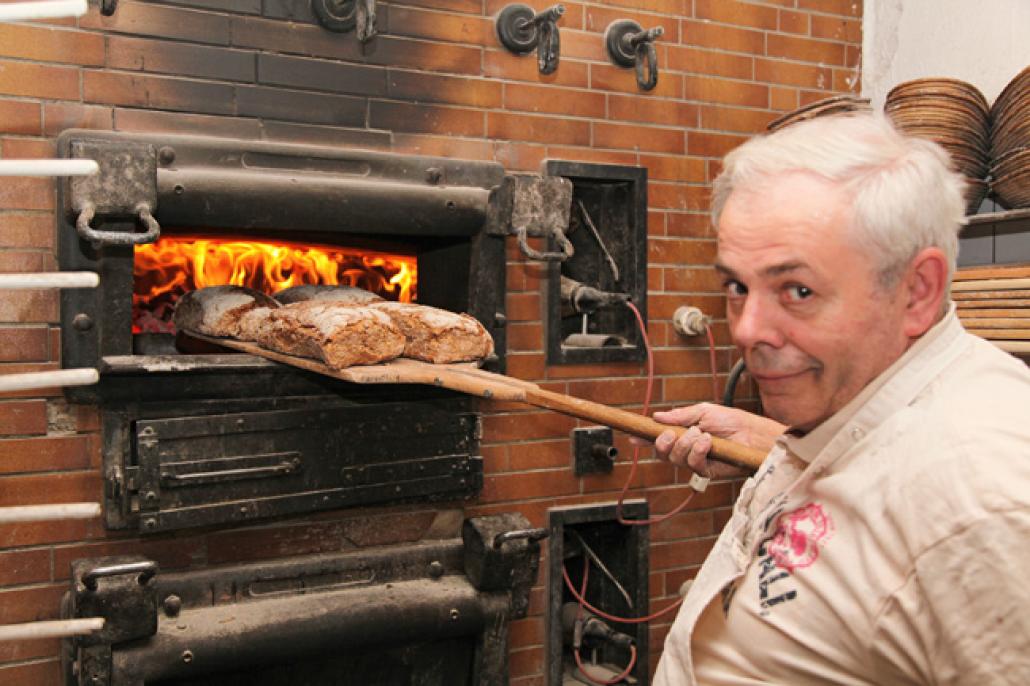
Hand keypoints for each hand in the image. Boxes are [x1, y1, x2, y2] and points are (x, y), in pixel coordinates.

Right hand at [651, 402, 784, 478]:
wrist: (752, 434)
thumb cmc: (731, 421)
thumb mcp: (703, 411)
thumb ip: (680, 415)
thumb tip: (657, 416)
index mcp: (681, 433)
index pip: (658, 437)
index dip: (643, 439)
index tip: (633, 437)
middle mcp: (685, 448)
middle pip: (661, 453)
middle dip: (662, 443)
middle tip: (671, 434)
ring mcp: (695, 460)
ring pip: (675, 459)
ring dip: (685, 445)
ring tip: (700, 434)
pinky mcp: (706, 470)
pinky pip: (692, 465)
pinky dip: (697, 451)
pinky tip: (707, 442)